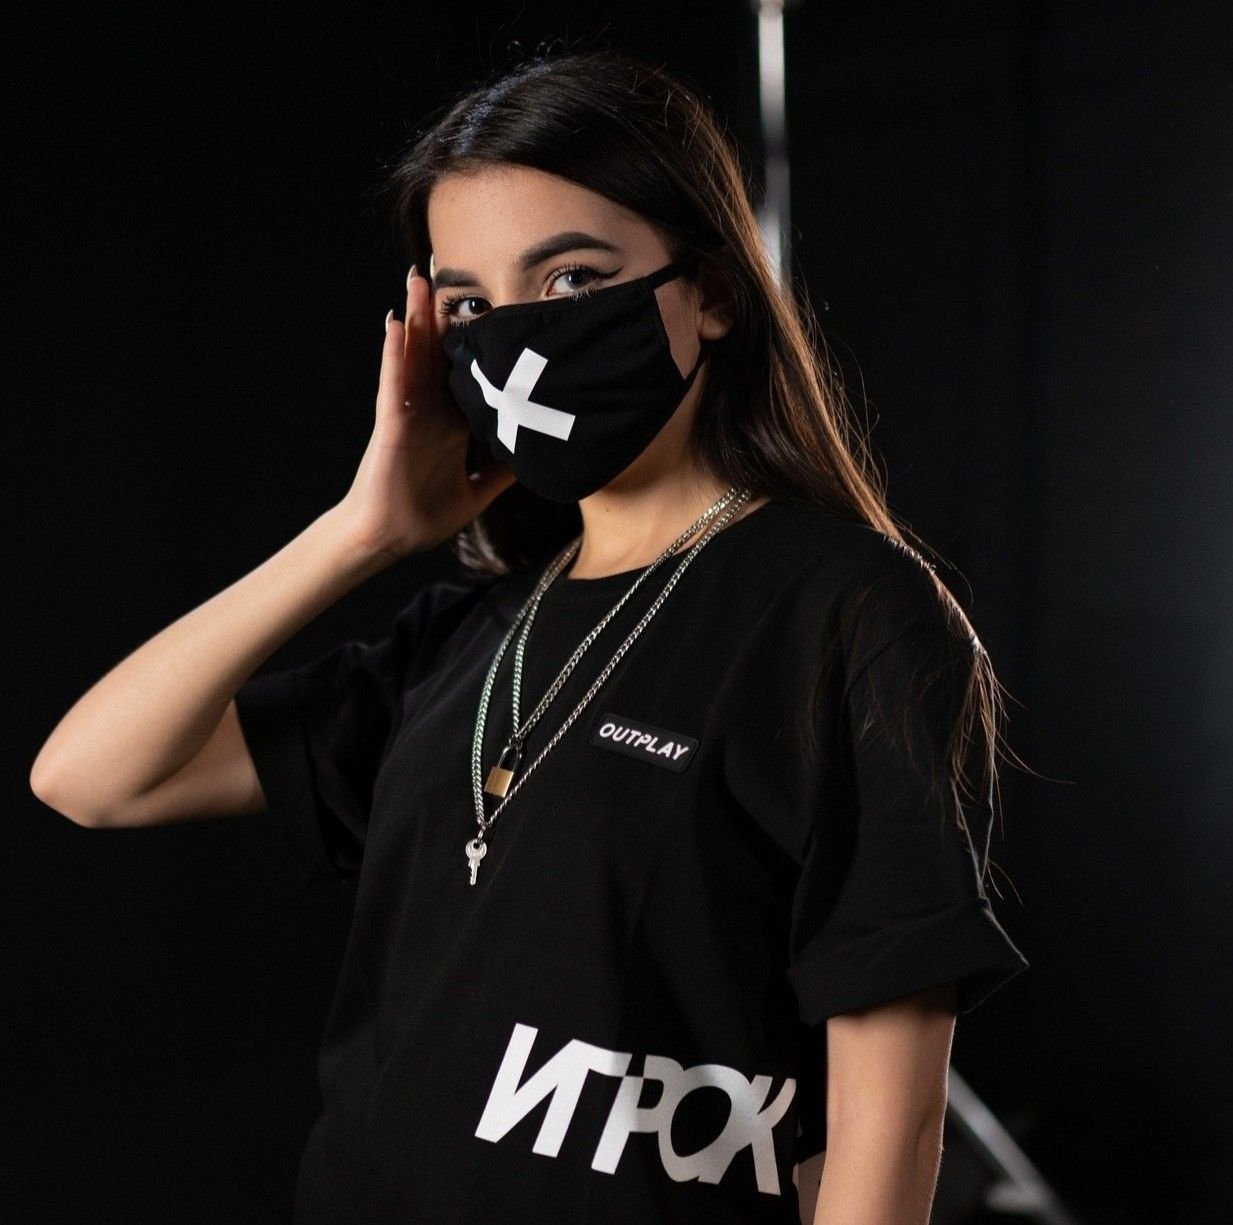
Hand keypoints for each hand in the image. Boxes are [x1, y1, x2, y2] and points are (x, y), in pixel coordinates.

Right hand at [336, 266, 515, 561]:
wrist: (390, 539)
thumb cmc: (424, 514)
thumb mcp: (479, 490)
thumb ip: (504, 472)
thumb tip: (538, 457)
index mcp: (451, 423)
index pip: (465, 373)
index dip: (476, 342)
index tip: (492, 307)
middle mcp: (430, 411)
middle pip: (437, 353)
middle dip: (441, 314)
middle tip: (448, 268)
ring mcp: (409, 413)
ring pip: (413, 357)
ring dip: (416, 318)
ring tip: (419, 278)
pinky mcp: (392, 425)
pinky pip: (392, 383)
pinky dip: (394, 355)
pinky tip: (395, 325)